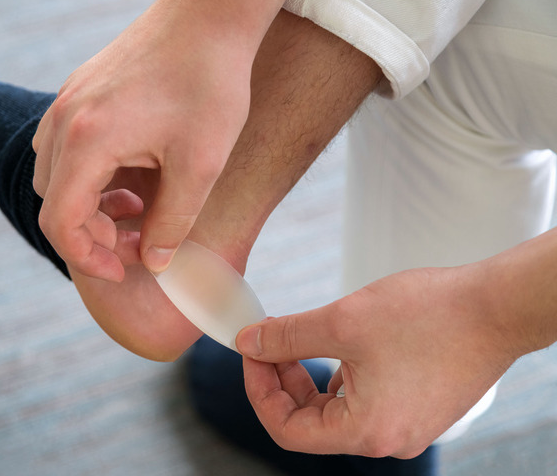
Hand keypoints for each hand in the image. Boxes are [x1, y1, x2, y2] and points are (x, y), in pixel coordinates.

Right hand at [32, 0, 252, 281]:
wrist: (209, 16)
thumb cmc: (209, 84)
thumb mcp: (200, 165)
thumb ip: (173, 221)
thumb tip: (154, 261)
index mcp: (88, 141)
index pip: (60, 222)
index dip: (88, 257)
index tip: (123, 269)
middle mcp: (65, 120)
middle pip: (53, 201)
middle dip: (91, 233)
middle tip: (138, 239)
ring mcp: (68, 101)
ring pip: (55, 175)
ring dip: (87, 203)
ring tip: (136, 207)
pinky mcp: (79, 90)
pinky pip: (65, 146)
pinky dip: (88, 174)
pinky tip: (129, 173)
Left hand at [236, 265, 518, 457]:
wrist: (497, 307)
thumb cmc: (429, 315)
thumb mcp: (342, 322)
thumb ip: (288, 336)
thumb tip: (249, 342)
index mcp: (367, 431)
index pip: (289, 430)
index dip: (261, 391)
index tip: (252, 353)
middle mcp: (387, 439)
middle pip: (311, 422)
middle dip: (282, 380)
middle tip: (269, 340)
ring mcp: (405, 425)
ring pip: (335, 410)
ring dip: (308, 375)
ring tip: (300, 336)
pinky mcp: (416, 407)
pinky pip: (361, 400)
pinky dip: (338, 375)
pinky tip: (334, 345)